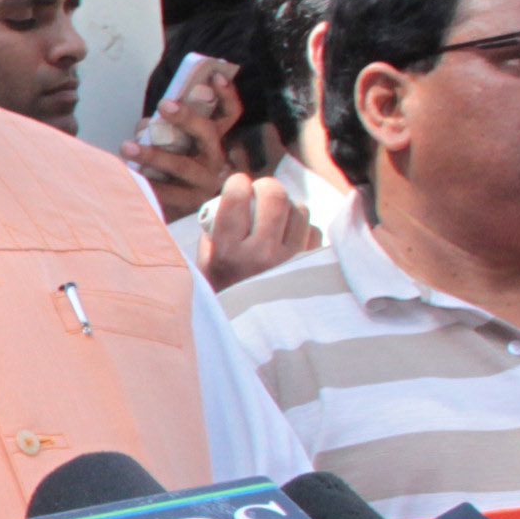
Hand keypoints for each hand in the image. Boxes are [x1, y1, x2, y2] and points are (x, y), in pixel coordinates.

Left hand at [122, 67, 239, 222]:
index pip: (231, 114)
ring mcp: (204, 184)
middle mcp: (216, 161)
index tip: (216, 75)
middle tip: (164, 104)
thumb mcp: (177, 145)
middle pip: (208, 134)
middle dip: (187, 118)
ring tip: (126, 146)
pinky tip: (125, 175)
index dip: (227, 95)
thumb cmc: (172, 169)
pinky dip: (143, 182)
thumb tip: (147, 124)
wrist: (175, 211)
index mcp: (216, 142)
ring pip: (182, 165)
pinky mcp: (187, 205)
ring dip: (153, 154)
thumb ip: (167, 129)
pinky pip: (164, 192)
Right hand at [195, 170, 319, 289]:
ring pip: (299, 209)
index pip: (237, 197)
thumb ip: (214, 233)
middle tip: (260, 192)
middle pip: (274, 195)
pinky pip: (314, 230)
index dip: (237, 183)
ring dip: (287, 207)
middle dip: (265, 186)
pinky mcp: (313, 267)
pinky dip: (302, 229)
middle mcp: (262, 255)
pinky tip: (290, 238)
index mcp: (229, 252)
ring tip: (277, 219)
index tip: (237, 186)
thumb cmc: (224, 294)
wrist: (252, 335)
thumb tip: (232, 198)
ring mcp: (292, 261)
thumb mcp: (205, 266)